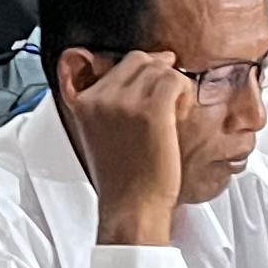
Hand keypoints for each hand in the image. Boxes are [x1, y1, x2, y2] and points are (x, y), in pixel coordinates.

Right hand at [57, 49, 191, 243]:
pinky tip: (180, 113)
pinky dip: (183, 92)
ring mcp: (126, 102)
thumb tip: (140, 76)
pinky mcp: (152, 110)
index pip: (116, 64)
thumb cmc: (122, 178)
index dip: (141, 69)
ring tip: (175, 110)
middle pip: (138, 60)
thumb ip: (108, 104)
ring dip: (173, 84)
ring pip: (159, 68)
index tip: (153, 76)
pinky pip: (175, 80)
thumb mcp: (99, 134)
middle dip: (158, 71)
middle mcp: (101, 97)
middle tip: (170, 91)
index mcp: (84, 102)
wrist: (131, 207)